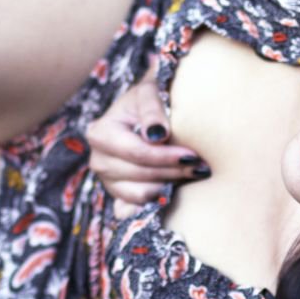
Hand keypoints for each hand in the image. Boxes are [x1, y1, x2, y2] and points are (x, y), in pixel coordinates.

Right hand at [86, 74, 208, 207]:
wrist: (148, 108)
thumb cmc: (150, 96)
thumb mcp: (150, 92)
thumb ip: (152, 110)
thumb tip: (157, 135)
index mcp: (101, 133)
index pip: (136, 153)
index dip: (165, 157)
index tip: (192, 155)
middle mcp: (99, 159)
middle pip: (139, 174)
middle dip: (172, 172)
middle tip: (200, 166)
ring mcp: (107, 180)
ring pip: (141, 193)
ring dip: (169, 185)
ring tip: (193, 173)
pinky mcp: (118, 194)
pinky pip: (138, 206)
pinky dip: (158, 199)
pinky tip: (176, 189)